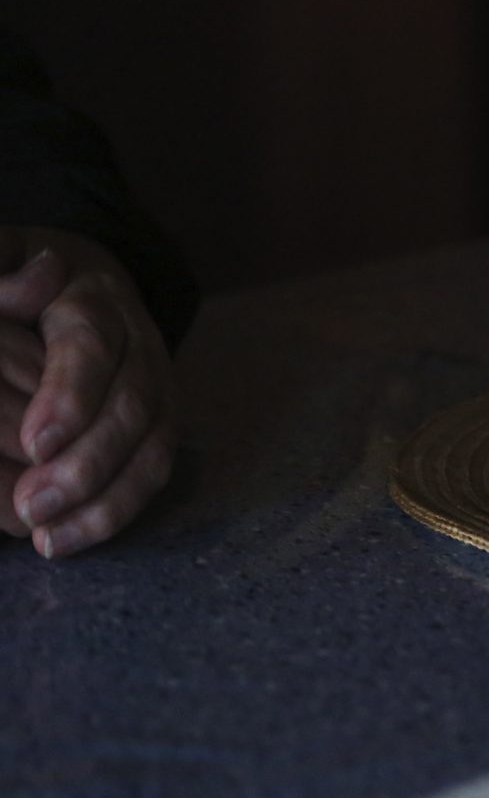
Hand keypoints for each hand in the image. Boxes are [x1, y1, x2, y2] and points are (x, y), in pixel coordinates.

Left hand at [0, 228, 176, 556]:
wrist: (88, 287)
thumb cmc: (25, 277)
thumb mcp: (7, 258)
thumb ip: (3, 269)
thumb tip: (36, 274)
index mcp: (96, 301)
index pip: (92, 349)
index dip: (71, 397)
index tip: (35, 443)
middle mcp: (141, 348)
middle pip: (132, 408)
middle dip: (86, 464)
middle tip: (31, 505)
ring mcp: (161, 391)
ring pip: (151, 450)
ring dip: (104, 501)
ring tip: (48, 538)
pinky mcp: (164, 428)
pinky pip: (153, 475)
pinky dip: (115, 513)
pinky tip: (66, 539)